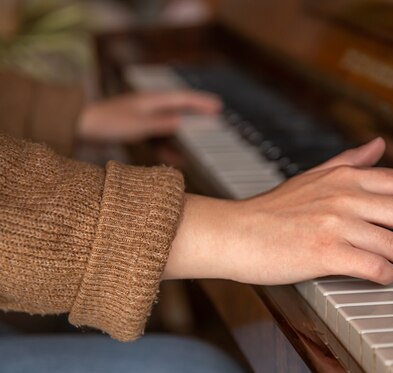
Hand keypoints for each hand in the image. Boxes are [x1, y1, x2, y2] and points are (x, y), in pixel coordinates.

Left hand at [77, 91, 220, 143]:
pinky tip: (175, 159)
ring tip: (198, 148)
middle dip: (197, 117)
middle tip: (215, 122)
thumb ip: (162, 124)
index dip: (201, 102)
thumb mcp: (139, 125)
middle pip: (179, 111)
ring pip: (169, 127)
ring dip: (183, 137)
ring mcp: (142, 119)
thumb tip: (184, 123)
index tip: (218, 106)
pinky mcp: (135, 130)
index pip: (183, 99)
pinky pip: (157, 139)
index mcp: (152, 101)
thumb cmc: (108, 122)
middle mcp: (149, 107)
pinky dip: (168, 147)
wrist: (79, 127)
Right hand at [162, 138, 392, 284]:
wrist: (233, 232)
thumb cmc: (271, 210)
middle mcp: (346, 196)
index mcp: (346, 177)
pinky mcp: (325, 253)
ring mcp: (337, 224)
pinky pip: (374, 266)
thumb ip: (349, 161)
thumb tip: (379, 145)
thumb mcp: (313, 176)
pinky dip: (391, 275)